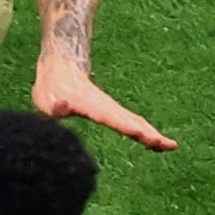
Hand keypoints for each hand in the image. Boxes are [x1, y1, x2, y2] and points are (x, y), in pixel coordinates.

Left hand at [34, 58, 176, 150]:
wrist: (59, 69)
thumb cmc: (50, 89)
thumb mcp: (45, 98)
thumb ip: (54, 106)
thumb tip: (61, 106)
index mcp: (91, 106)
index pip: (112, 118)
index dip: (128, 127)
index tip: (145, 135)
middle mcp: (105, 107)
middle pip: (131, 121)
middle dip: (149, 133)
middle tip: (168, 145)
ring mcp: (111, 108)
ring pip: (135, 121)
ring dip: (152, 133)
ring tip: (169, 146)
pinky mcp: (112, 111)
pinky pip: (132, 122)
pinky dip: (145, 131)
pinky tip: (156, 143)